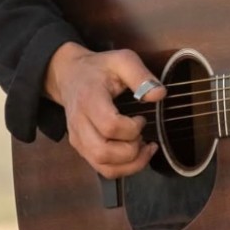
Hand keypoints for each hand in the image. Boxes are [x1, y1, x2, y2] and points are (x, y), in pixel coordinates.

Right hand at [44, 41, 165, 178]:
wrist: (71, 75)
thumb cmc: (100, 68)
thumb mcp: (122, 60)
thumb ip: (141, 75)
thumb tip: (159, 94)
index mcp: (89, 99)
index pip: (109, 125)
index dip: (131, 127)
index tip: (142, 117)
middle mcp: (79, 124)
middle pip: (103, 152)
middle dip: (132, 150)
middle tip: (143, 134)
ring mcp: (78, 139)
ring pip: (103, 166)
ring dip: (130, 163)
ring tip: (144, 147)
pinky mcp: (81, 148)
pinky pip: (102, 169)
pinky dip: (123, 168)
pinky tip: (136, 154)